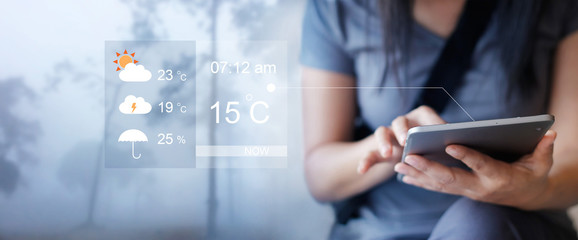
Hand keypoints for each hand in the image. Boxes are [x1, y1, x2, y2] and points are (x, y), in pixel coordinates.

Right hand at [357, 106, 445, 173]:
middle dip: (402, 130)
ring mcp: (389, 135)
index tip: (433, 130)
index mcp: (421, 118)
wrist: (414, 158)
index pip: (424, 113)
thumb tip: (458, 138)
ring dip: (383, 142)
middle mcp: (403, 123)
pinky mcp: (379, 150)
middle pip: (400, 121)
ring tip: (387, 154)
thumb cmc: (434, 149)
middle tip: (405, 141)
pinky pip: (370, 154)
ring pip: (382, 132)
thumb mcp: (441, 145)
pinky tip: (361, 170)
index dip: (428, 120)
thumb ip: (446, 139)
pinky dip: (365, 161)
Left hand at [394, 129, 556, 209]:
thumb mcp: (541, 163)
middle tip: (409, 157)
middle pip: (452, 178)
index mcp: (500, 177)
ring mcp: (468, 191)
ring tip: (398, 164)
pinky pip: (437, 188)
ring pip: (440, 185)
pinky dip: (420, 182)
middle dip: (429, 168)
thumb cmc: (532, 175)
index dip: (468, 156)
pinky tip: (404, 175)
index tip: (451, 144)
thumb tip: (549, 132)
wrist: (526, 198)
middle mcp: (480, 187)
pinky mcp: (461, 192)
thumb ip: (543, 149)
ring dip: (418, 175)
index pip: (482, 165)